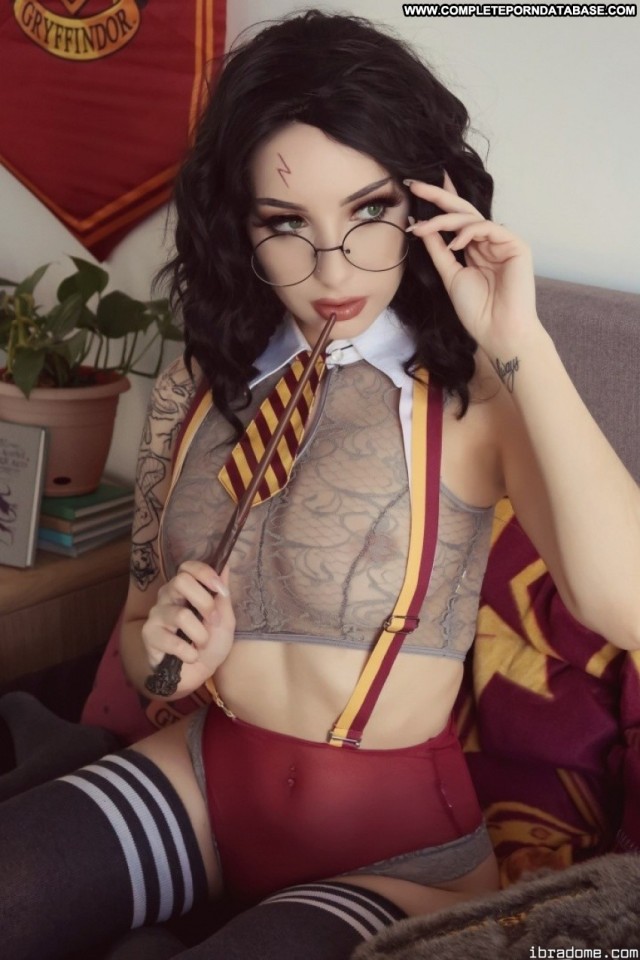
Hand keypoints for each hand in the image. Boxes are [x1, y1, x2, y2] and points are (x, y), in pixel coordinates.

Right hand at [142, 561, 234, 691]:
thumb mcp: (224, 621)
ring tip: (203, 644)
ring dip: (200, 634)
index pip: (188, 567)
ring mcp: (156, 615)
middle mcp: (168, 597)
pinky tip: (191, 657)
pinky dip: (189, 652)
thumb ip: (223, 595)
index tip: (221, 591)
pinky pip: (172, 640)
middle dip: (204, 603)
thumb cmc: (210, 645)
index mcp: (186, 589)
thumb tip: (225, 565)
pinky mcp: (149, 635)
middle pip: (180, 581)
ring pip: (180, 615)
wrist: (197, 674)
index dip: (205, 574)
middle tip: (214, 621)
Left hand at [405, 174, 539, 352]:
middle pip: (463, 211)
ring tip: (424, 228)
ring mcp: (503, 241)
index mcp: (474, 248)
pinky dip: (468, 232)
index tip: (415, 189)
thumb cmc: (476, 309)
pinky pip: (488, 228)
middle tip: (415, 185)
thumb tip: (420, 226)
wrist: (497, 330)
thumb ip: (438, 250)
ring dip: (445, 220)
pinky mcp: (516, 245)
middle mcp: (489, 241)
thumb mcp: (450, 274)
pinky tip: (455, 244)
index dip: (439, 202)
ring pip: (471, 218)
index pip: (455, 219)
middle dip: (439, 196)